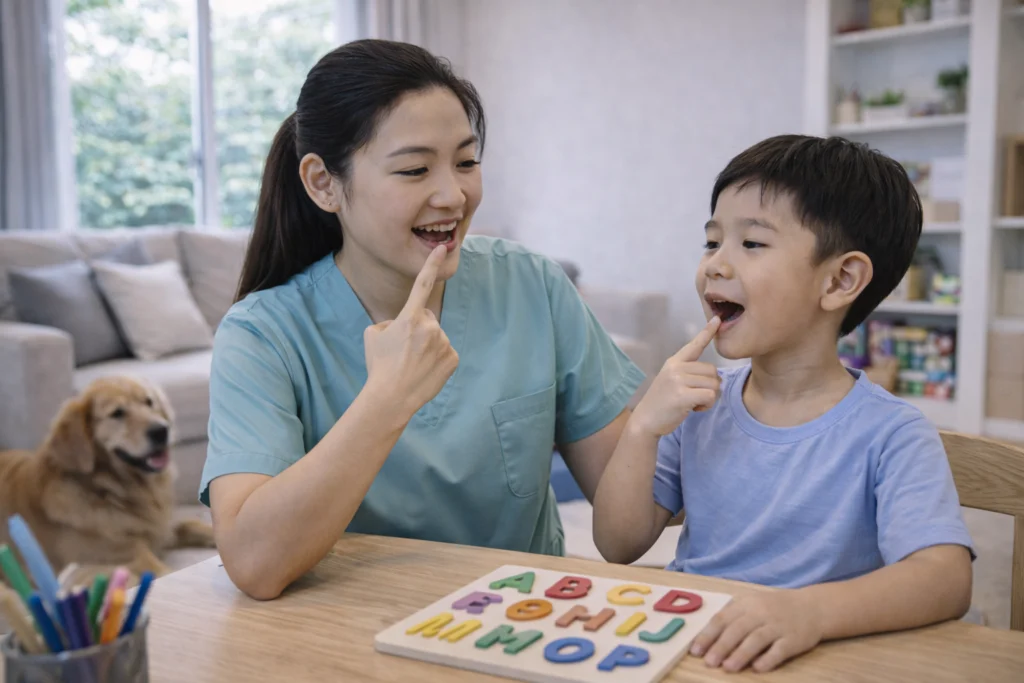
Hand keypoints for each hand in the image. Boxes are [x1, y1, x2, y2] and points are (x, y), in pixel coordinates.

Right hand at [363, 246, 458, 419]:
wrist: (391, 398)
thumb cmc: (379, 366)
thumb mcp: (373, 335)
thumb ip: (391, 321)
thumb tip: (402, 323)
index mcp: (409, 317)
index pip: (422, 284)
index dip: (431, 264)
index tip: (442, 249)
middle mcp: (430, 326)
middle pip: (427, 318)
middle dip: (418, 328)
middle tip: (403, 350)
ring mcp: (444, 343)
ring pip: (436, 337)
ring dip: (427, 345)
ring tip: (411, 363)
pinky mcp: (453, 359)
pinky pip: (445, 352)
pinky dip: (437, 359)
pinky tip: (424, 370)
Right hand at [630, 317, 720, 435]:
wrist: (645, 421)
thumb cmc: (662, 403)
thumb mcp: (672, 381)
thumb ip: (689, 374)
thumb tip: (716, 378)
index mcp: (674, 362)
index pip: (694, 345)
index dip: (707, 332)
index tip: (717, 319)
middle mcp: (676, 367)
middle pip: (713, 371)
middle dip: (710, 386)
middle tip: (694, 397)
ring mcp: (678, 380)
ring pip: (714, 384)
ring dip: (709, 397)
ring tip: (692, 403)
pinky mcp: (682, 395)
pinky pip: (711, 395)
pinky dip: (707, 405)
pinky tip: (694, 409)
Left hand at [689, 590, 823, 672]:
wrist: (812, 607)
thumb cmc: (774, 608)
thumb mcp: (752, 604)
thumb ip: (732, 617)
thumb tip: (708, 639)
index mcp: (746, 604)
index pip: (723, 618)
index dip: (708, 635)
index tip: (696, 650)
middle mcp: (761, 613)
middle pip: (738, 629)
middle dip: (721, 646)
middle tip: (709, 662)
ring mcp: (778, 626)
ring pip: (757, 639)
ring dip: (741, 654)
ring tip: (728, 667)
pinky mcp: (794, 639)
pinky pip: (780, 649)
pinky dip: (768, 659)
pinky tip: (757, 668)